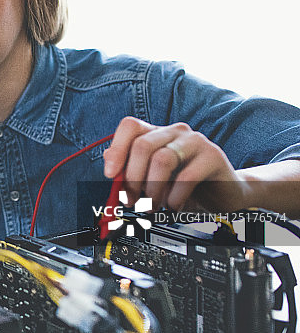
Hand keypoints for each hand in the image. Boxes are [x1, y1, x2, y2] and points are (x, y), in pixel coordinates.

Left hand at [103, 117, 249, 211]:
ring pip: (163, 159)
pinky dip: (174, 196)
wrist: (223, 194)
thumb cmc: (184, 186)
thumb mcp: (152, 179)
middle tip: (132, 201)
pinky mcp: (213, 156)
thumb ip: (130, 170)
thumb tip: (109, 168)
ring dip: (152, 189)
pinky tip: (173, 206)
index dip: (116, 149)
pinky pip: (187, 176)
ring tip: (152, 206)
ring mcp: (195, 141)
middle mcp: (175, 131)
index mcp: (157, 133)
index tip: (110, 175)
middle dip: (132, 179)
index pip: (130, 126)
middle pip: (143, 145)